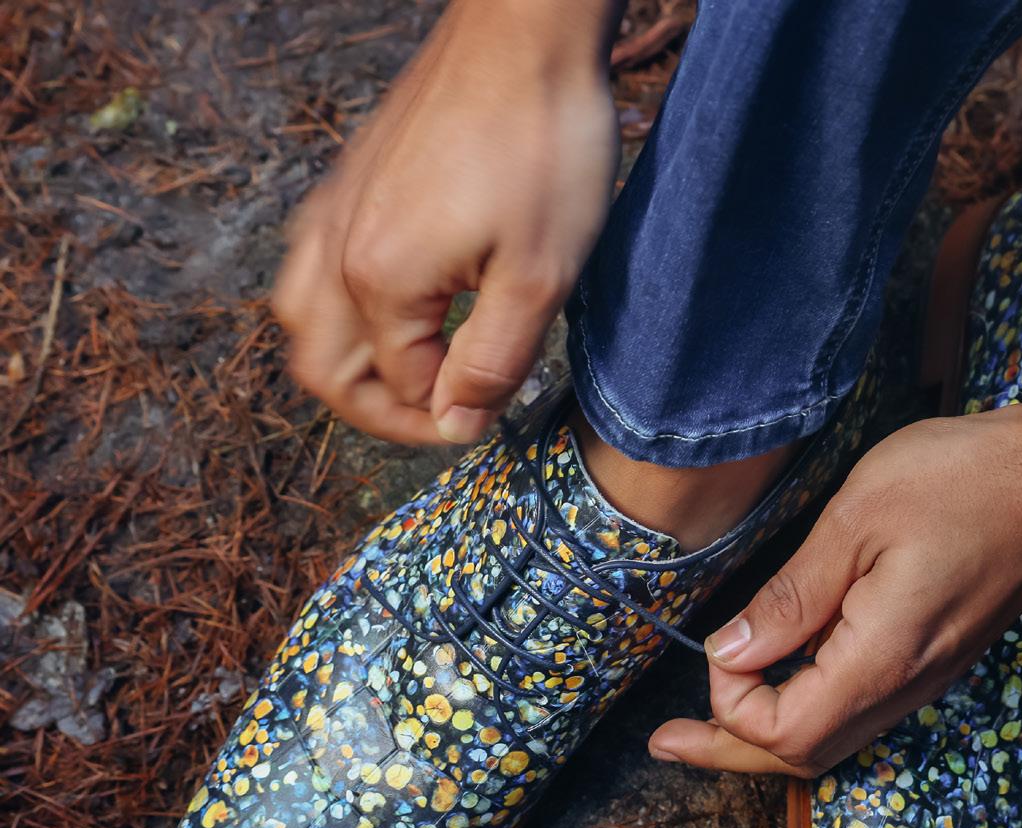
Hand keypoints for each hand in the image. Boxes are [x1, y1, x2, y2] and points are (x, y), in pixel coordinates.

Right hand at [271, 0, 622, 444]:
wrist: (525, 38)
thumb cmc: (543, 149)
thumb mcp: (540, 275)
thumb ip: (492, 360)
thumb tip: (456, 421)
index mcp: (378, 280)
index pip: (397, 389)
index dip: (447, 418)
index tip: (497, 415)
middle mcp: (334, 247)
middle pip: (322, 366)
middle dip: (380, 408)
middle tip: (448, 412)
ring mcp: (333, 208)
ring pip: (305, 315)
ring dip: (352, 358)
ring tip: (420, 367)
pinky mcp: (349, 178)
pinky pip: (313, 262)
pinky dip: (345, 303)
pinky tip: (401, 298)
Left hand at [649, 307, 1021, 775]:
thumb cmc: (967, 481)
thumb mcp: (859, 519)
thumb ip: (792, 596)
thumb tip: (732, 651)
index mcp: (881, 658)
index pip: (783, 730)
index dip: (731, 700)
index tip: (718, 638)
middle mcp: (907, 684)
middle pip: (805, 755)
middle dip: (730, 752)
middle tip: (666, 744)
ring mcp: (930, 675)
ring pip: (836, 739)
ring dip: (769, 736)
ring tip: (713, 719)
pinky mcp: (940, 655)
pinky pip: (863, 710)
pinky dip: (809, 711)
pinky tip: (786, 678)